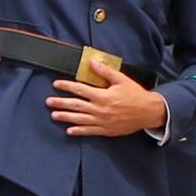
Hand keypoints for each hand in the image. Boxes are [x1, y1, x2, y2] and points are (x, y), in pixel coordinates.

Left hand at [47, 65, 167, 137]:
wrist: (148, 112)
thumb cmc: (135, 95)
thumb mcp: (121, 80)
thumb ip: (105, 71)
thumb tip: (91, 63)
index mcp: (102, 96)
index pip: (80, 90)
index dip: (66, 86)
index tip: (56, 84)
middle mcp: (100, 109)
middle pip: (76, 106)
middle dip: (60, 103)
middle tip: (48, 102)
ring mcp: (102, 122)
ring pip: (79, 119)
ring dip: (65, 117)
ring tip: (54, 115)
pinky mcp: (106, 130)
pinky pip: (89, 131)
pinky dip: (78, 131)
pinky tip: (69, 131)